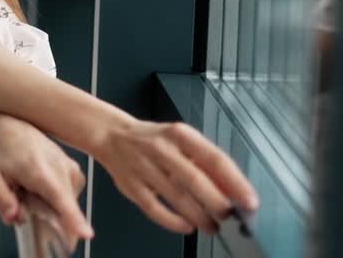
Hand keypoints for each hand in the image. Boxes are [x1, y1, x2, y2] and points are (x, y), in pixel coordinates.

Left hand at [0, 114, 92, 250]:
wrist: (17, 127)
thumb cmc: (6, 152)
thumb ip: (1, 199)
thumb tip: (14, 217)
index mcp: (40, 172)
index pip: (60, 200)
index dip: (73, 220)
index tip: (86, 234)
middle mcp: (61, 170)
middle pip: (62, 210)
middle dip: (44, 215)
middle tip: (25, 194)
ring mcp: (72, 171)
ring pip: (65, 206)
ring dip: (49, 205)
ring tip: (33, 186)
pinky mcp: (77, 173)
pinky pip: (68, 198)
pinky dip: (55, 198)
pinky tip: (42, 185)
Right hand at [93, 118, 259, 235]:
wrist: (111, 135)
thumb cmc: (154, 140)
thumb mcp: (181, 140)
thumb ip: (205, 162)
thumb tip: (234, 190)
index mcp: (179, 134)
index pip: (214, 158)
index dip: (235, 182)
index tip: (250, 201)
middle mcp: (160, 148)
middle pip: (195, 180)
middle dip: (218, 203)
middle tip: (231, 217)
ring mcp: (143, 167)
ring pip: (176, 197)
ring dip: (200, 216)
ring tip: (213, 227)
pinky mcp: (130, 185)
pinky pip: (154, 208)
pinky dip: (172, 221)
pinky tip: (187, 227)